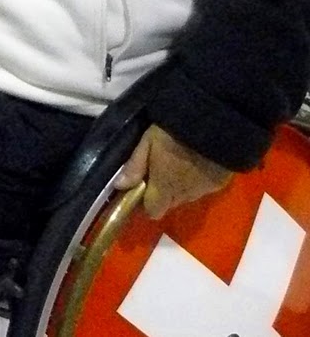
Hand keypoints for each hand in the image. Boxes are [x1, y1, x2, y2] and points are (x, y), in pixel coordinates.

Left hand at [113, 124, 233, 220]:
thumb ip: (135, 166)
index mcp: (164, 188)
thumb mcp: (147, 143)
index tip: (141, 188)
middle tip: (160, 170)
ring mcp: (204, 191)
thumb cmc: (173, 133)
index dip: (146, 203)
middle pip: (170, 204)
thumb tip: (119, 185)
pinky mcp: (220, 184)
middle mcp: (185, 195)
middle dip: (163, 192)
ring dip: (181, 186)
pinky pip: (203, 188)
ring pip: (187, 196)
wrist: (214, 127)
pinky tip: (197, 162)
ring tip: (180, 163)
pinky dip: (197, 180)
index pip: (153, 211)